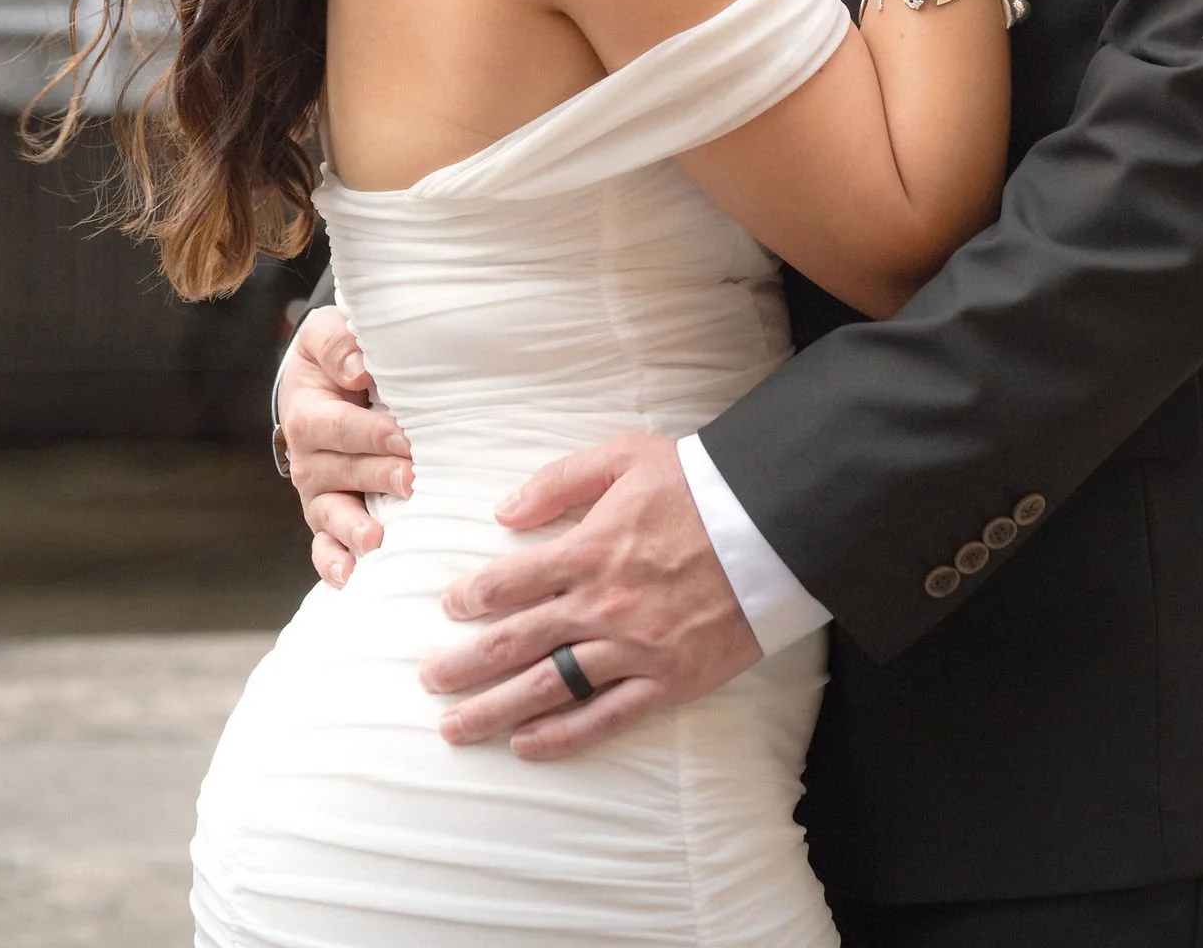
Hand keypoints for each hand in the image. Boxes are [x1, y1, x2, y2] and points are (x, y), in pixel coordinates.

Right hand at [276, 305, 414, 586]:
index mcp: (307, 413)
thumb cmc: (334, 357)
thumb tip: (358, 368)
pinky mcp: (327, 516)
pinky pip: (323, 545)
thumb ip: (338, 343)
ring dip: (354, 528)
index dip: (371, 433)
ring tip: (377, 539)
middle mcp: (309, 458)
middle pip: (342, 472)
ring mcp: (317, 492)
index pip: (339, 427)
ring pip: (331, 515)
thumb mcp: (326, 333)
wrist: (319, 386)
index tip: (405, 438)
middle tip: (412, 481)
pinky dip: (333, 562)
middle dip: (378, 476)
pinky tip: (350, 577)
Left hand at [421, 433, 758, 757]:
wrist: (773, 524)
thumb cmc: (698, 484)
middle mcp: (601, 606)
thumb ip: (560, 480)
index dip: (471, 597)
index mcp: (588, 549)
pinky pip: (604, 717)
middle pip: (514, 643)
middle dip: (464, 665)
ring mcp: (633, 649)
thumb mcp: (625, 456)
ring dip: (494, 710)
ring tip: (454, 726)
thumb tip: (504, 511)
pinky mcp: (667, 681)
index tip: (449, 608)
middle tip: (428, 680)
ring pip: (548, 687)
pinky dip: (562, 736)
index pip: (509, 582)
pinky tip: (526, 745)